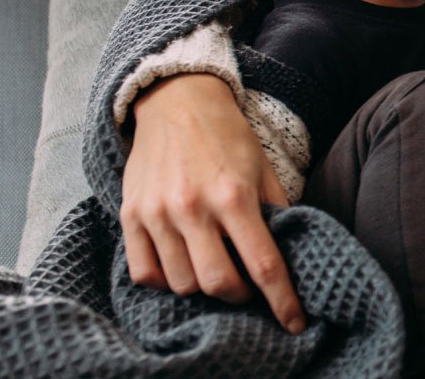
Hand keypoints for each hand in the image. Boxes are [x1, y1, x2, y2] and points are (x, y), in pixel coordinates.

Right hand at [121, 73, 303, 333]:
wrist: (177, 101)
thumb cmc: (228, 135)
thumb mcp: (263, 166)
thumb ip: (277, 209)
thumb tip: (292, 251)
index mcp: (234, 195)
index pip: (263, 264)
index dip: (283, 300)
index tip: (295, 322)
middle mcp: (193, 207)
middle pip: (218, 283)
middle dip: (239, 296)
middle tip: (248, 286)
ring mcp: (157, 213)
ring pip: (181, 283)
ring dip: (203, 287)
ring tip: (215, 270)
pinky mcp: (130, 215)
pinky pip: (145, 273)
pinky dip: (166, 280)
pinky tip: (182, 265)